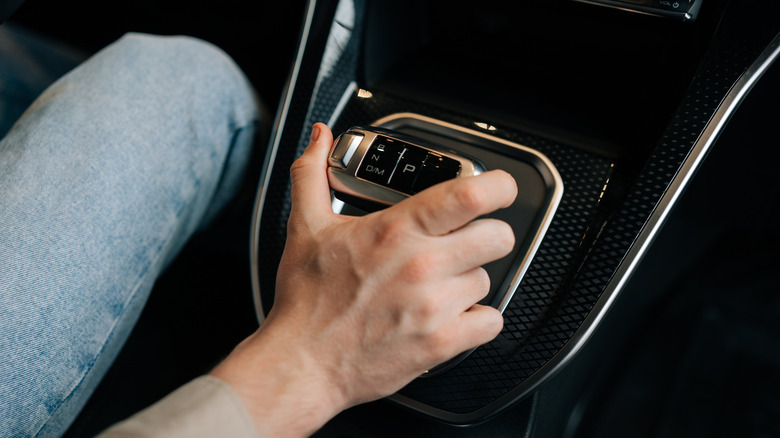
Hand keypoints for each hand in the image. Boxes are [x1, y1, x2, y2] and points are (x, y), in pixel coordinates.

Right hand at [211, 123, 517, 436]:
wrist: (303, 363)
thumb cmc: (307, 302)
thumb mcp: (305, 228)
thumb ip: (313, 174)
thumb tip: (319, 137)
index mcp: (395, 231)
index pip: (470, 195)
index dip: (499, 186)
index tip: (500, 187)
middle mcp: (421, 265)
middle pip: (497, 236)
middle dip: (487, 235)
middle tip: (467, 241)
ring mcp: (434, 306)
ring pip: (488, 280)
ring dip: (469, 281)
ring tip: (437, 286)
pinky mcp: (441, 342)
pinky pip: (490, 322)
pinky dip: (477, 320)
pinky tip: (450, 314)